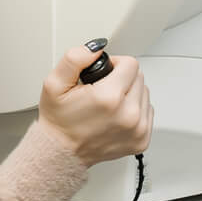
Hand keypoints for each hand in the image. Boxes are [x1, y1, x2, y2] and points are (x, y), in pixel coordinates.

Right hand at [38, 42, 153, 165]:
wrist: (62, 152)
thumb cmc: (59, 120)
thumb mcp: (54, 83)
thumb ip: (75, 59)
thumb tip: (97, 48)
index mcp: (109, 98)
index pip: (130, 64)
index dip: (115, 64)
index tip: (103, 74)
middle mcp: (128, 115)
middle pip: (139, 77)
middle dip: (122, 78)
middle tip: (102, 89)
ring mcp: (138, 130)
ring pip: (145, 93)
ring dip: (130, 93)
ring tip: (109, 103)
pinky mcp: (142, 140)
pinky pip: (147, 112)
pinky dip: (135, 110)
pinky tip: (116, 115)